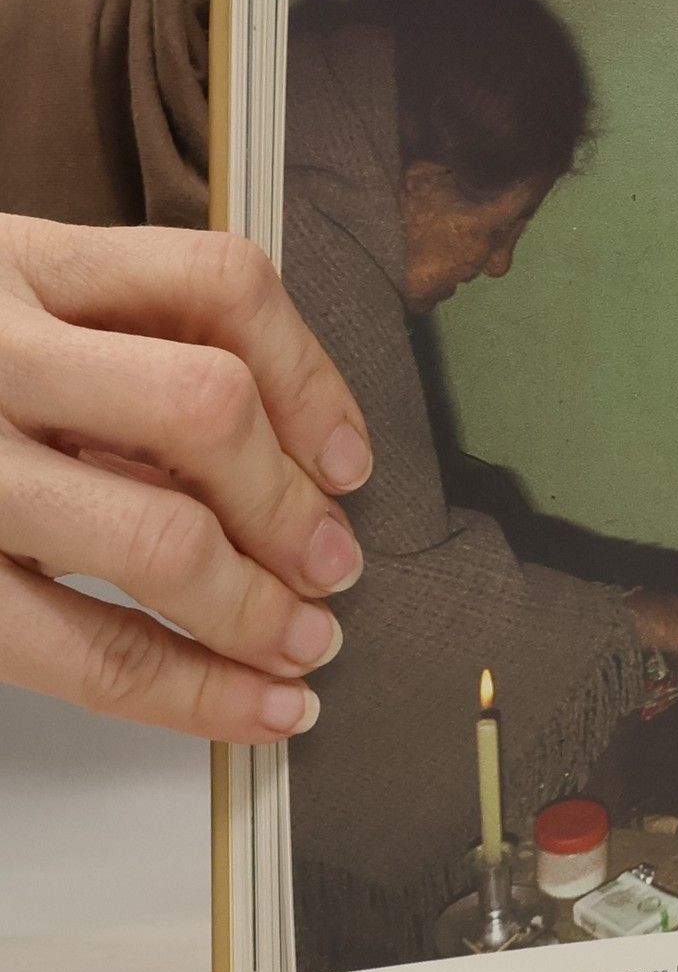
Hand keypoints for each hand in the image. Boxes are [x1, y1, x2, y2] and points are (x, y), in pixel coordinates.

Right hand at [0, 217, 370, 741]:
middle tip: (331, 564)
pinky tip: (248, 707)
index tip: (349, 458)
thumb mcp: (2, 309)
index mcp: (21, 264)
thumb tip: (292, 470)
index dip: (314, 378)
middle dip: (290, 505)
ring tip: (303, 646)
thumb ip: (118, 356)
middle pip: (207, 408)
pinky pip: (82, 649)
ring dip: (259, 608)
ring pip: (157, 535)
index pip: (218, 284)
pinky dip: (190, 692)